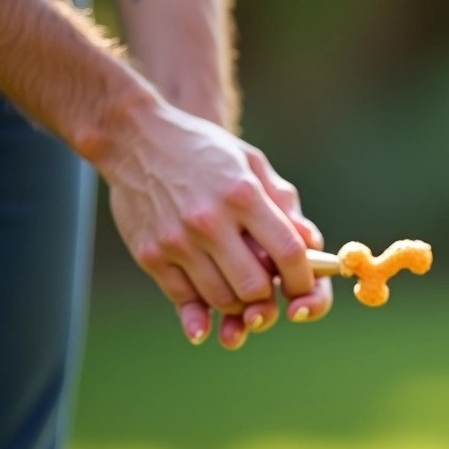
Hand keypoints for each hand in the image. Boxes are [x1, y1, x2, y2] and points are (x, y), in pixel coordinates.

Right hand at [102, 100, 332, 347]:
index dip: (303, 278)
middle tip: (267, 288)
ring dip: (237, 303)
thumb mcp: (251, 164)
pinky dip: (202, 309)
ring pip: (221, 299)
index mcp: (243, 194)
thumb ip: (283, 204)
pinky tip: (210, 305)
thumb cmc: (205, 152)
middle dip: (268, 295)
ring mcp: (176, 241)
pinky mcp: (150, 255)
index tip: (303, 285)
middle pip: (254, 286)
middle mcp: (209, 220)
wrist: (136, 140)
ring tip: (238, 287)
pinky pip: (184, 299)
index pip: (288, 252)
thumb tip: (313, 243)